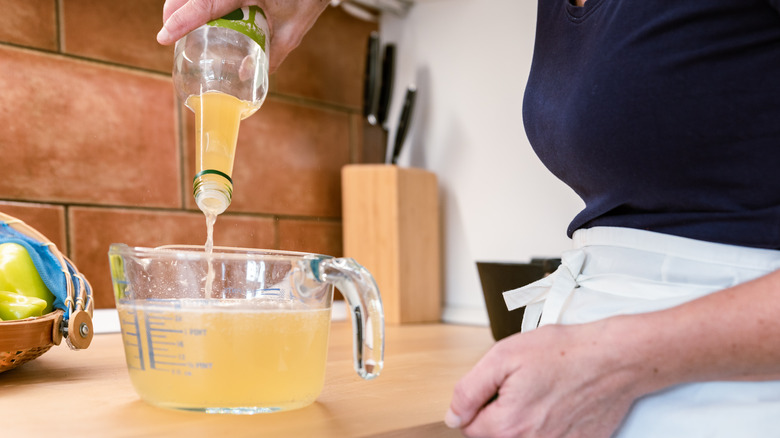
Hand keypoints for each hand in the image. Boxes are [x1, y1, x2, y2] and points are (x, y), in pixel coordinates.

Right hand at [157, 0, 329, 72]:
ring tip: (178, 22)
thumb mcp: (293, 30)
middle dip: (173, 10)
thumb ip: (271, 54)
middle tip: (169, 33)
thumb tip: (246, 76)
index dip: (181, 21)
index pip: (205, 4)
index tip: (163, 37)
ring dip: (182, 2)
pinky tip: (198, 11)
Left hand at [445, 322, 642, 437]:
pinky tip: (559, 404)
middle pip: (495, 434)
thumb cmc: (564, 352)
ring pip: (521, 436)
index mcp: (508, 425)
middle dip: (500, 411)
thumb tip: (453, 416)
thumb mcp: (503, 357)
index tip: (498, 385)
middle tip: (522, 386)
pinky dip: (550, 424)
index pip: (469, 427)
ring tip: (542, 393)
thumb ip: (470, 390)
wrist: (614, 358)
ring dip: (525, 418)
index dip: (478, 402)